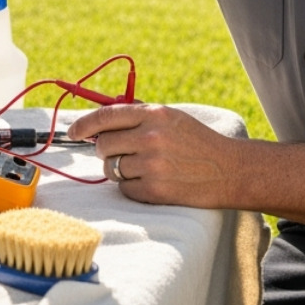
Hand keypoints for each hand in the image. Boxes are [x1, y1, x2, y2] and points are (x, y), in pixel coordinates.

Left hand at [68, 104, 241, 207]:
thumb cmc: (198, 142)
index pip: (105, 116)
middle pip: (103, 144)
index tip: (74, 132)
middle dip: (105, 150)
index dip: (84, 125)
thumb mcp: (171, 117)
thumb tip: (100, 121)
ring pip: (111, 168)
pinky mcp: (155, 190)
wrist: (230, 170)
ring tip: (144, 167)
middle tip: (118, 153)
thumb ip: (138, 115)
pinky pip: (124, 189)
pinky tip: (152, 181)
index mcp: (154, 115)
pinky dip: (132, 187)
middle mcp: (151, 137)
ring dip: (120, 170)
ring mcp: (153, 165)